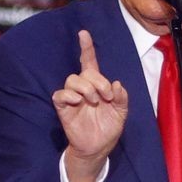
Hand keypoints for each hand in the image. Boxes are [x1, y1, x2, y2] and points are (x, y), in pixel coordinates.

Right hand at [53, 31, 128, 181]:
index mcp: (97, 86)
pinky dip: (68, 95)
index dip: (86, 48)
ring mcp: (73, 99)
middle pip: (84, 72)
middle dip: (98, 81)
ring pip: (72, 80)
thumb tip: (117, 84)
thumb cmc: (108, 128)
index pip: (89, 63)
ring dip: (85, 87)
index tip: (84, 33)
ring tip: (94, 101)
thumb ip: (122, 98)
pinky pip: (59, 95)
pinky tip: (79, 101)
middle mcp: (83, 89)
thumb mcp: (121, 113)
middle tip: (106, 96)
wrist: (98, 148)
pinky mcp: (64, 109)